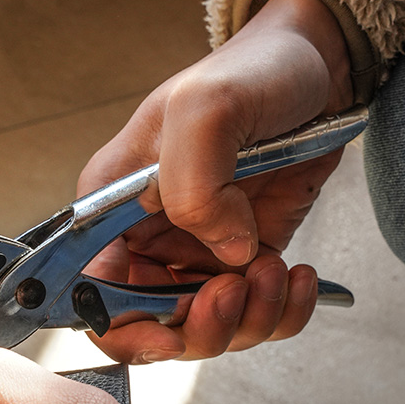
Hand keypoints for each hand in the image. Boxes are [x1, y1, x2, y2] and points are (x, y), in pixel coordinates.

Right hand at [78, 0, 353, 361]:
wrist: (313, 71)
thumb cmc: (248, 74)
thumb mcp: (203, 110)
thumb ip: (192, 186)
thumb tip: (223, 250)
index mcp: (109, 211)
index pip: (90, 293)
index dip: (123, 327)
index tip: (169, 332)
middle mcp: (146, 242)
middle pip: (148, 326)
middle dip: (194, 328)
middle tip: (231, 289)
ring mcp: (194, 257)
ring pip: (206, 333)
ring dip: (245, 319)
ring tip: (271, 267)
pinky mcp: (241, 264)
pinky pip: (255, 318)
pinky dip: (280, 314)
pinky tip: (295, 275)